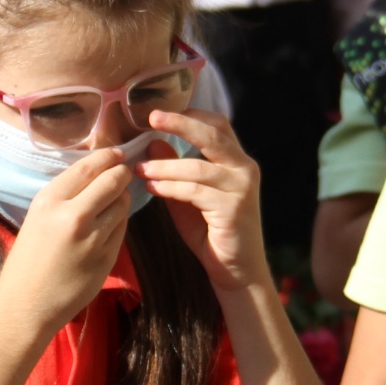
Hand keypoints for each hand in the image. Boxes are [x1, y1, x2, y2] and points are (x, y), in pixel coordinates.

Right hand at [1, 145, 137, 330]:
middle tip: (123, 173)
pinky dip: (120, 221)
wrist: (27, 303)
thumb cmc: (28, 259)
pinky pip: (122, 229)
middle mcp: (74, 216)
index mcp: (50, 201)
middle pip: (113, 181)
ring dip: (123, 198)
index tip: (117, 153)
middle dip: (122, 174)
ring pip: (122, 204)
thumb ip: (66, 196)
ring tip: (114, 200)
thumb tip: (97, 173)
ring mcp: (94, 238)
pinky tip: (110, 224)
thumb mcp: (38, 217)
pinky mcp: (107, 257)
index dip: (108, 156)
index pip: (89, 167)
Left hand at [132, 108, 266, 291]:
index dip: (192, 115)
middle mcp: (244, 169)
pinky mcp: (234, 209)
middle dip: (181, 124)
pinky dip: (171, 187)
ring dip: (165, 166)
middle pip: (212, 135)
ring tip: (140, 168)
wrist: (236, 271)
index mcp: (237, 160)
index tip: (160, 113)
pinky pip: (196, 192)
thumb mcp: (188, 196)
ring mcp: (242, 188)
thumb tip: (153, 142)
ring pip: (198, 167)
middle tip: (152, 118)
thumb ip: (174, 170)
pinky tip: (153, 186)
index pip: (219, 125)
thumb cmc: (211, 232)